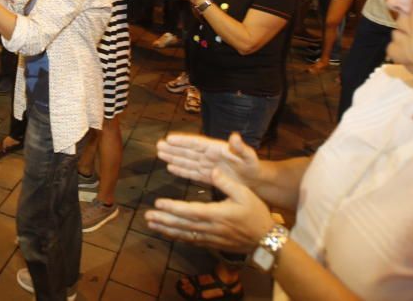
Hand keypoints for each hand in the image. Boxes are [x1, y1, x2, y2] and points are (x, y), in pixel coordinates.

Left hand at [145, 168, 275, 252]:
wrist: (266, 240)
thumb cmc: (256, 214)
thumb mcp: (245, 193)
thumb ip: (227, 183)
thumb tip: (212, 170)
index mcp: (217, 213)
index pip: (190, 211)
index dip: (173, 208)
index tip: (158, 204)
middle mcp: (211, 227)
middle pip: (182, 225)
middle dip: (163, 220)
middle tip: (147, 217)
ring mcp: (210, 237)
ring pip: (184, 234)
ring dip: (167, 229)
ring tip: (151, 225)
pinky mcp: (212, 243)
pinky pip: (191, 240)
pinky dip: (178, 237)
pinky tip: (168, 233)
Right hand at [157, 132, 261, 188]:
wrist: (257, 181)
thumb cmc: (253, 167)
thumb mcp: (249, 157)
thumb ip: (240, 147)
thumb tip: (234, 136)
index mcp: (217, 148)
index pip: (197, 143)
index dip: (183, 141)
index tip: (169, 138)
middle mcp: (210, 155)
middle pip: (188, 150)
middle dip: (173, 148)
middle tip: (158, 145)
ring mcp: (208, 165)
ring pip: (187, 161)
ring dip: (174, 157)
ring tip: (159, 153)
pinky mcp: (208, 176)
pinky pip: (192, 172)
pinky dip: (181, 170)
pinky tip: (170, 168)